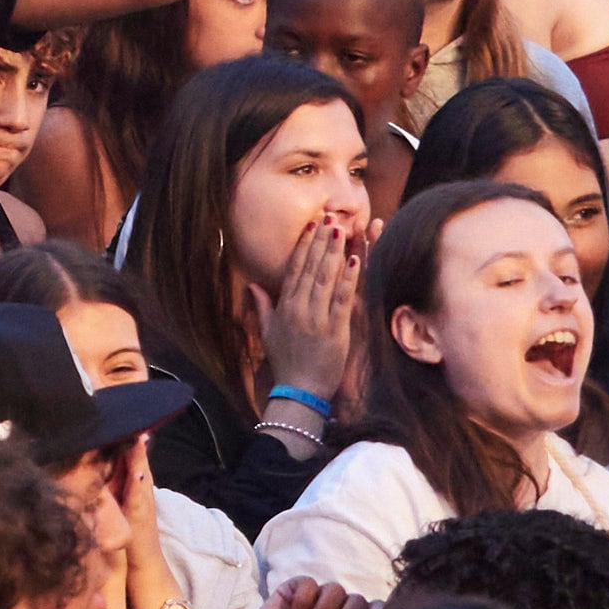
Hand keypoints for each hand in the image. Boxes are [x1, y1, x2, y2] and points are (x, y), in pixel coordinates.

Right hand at [264, 210, 366, 402]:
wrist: (299, 392)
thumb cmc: (285, 363)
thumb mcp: (268, 332)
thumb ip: (262, 306)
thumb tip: (253, 284)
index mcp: (284, 307)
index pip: (294, 268)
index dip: (303, 245)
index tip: (311, 226)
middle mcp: (299, 308)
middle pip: (311, 267)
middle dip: (321, 241)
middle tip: (329, 217)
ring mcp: (317, 317)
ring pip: (327, 278)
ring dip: (335, 252)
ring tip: (342, 229)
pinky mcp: (335, 329)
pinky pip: (343, 298)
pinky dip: (349, 278)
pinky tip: (355, 260)